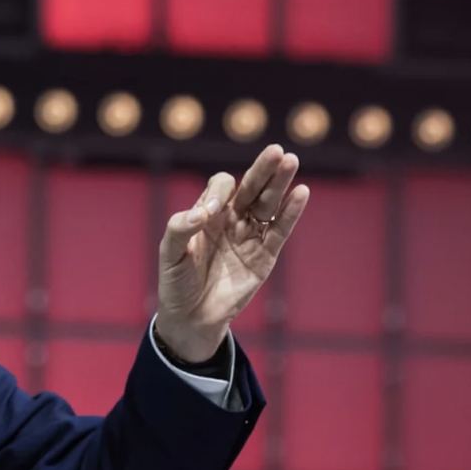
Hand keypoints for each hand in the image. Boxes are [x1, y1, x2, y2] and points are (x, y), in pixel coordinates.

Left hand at [155, 144, 309, 361]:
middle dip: (263, 170)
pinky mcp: (265, 257)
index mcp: (207, 214)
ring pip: (268, 205)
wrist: (190, 318)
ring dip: (280, 184)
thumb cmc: (176, 282)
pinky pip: (279, 231)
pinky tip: (301, 193)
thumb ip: (180, 229)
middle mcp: (232, 220)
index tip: (211, 212)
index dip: (219, 192)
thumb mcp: (169, 254)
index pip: (221, 188)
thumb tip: (202, 212)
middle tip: (277, 151)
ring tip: (291, 162)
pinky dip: (290, 213)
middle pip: (251, 188)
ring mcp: (250, 237)